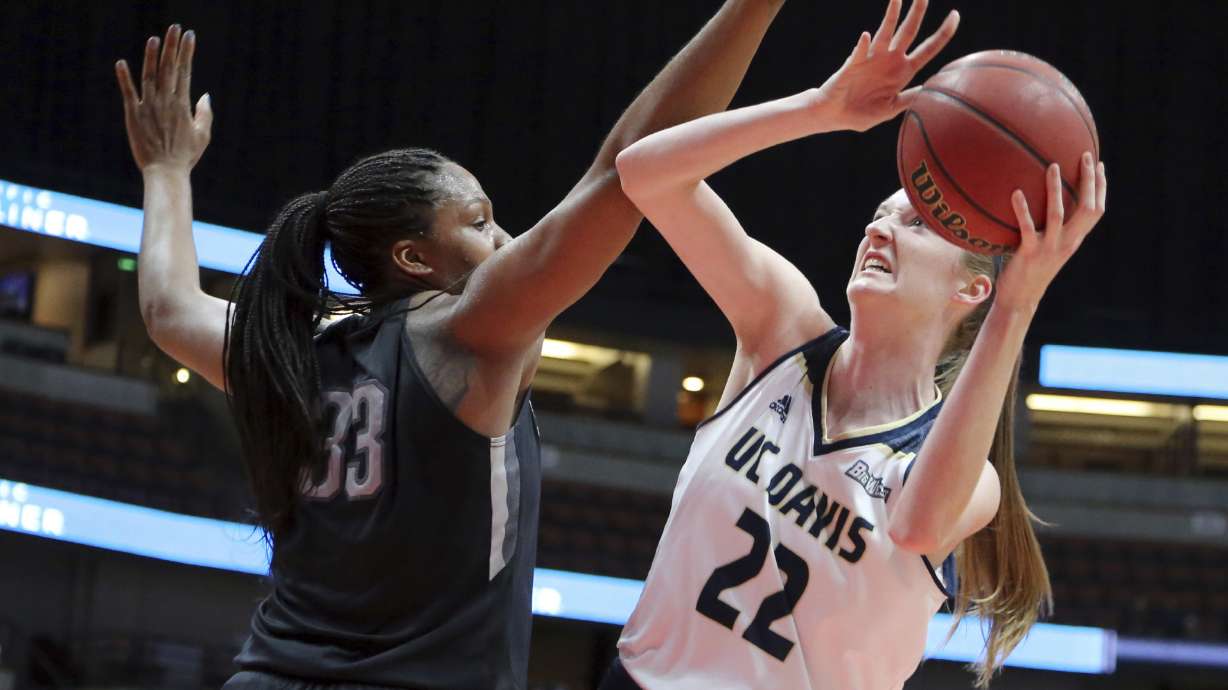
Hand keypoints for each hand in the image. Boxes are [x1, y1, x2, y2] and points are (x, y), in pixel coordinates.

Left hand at [116, 25, 211, 173]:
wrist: (165, 172)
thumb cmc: (186, 156)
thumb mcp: (203, 135)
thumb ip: (204, 113)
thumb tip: (205, 95)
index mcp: (182, 105)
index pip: (186, 71)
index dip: (187, 52)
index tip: (190, 36)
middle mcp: (165, 101)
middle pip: (169, 68)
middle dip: (172, 46)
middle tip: (175, 28)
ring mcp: (148, 107)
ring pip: (150, 75)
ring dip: (151, 56)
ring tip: (154, 38)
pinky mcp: (133, 114)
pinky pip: (128, 92)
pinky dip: (124, 77)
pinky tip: (121, 62)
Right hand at [813, 0, 958, 132]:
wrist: (834, 116)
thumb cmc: (861, 114)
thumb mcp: (889, 109)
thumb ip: (908, 99)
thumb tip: (930, 89)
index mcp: (903, 72)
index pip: (928, 49)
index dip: (943, 33)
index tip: (955, 15)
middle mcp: (889, 60)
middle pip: (908, 31)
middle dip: (917, 12)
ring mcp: (871, 59)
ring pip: (885, 33)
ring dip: (891, 16)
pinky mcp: (853, 64)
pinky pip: (859, 53)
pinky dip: (863, 46)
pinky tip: (866, 38)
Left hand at [994, 153, 1107, 313]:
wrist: (1020, 299)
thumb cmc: (1031, 270)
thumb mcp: (1048, 247)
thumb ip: (1052, 229)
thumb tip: (1044, 202)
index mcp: (1074, 240)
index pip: (1096, 210)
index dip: (1100, 187)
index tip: (1099, 164)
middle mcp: (1067, 242)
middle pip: (1087, 208)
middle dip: (1089, 181)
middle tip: (1085, 156)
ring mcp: (1049, 248)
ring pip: (1058, 214)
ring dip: (1055, 189)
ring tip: (1052, 166)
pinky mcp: (1029, 253)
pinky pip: (1027, 227)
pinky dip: (1022, 209)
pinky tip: (1016, 192)